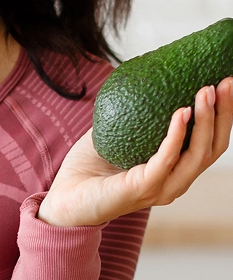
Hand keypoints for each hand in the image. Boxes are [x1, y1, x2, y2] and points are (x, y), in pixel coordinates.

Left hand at [37, 78, 232, 227]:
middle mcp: (174, 181)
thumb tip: (144, 79)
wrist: (62, 200)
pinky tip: (181, 113)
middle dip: (224, 113)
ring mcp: (160, 188)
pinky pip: (166, 160)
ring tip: (206, 91)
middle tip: (226, 82)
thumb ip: (134, 114)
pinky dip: (176, 135)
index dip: (224, 115)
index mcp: (174, 170)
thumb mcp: (116, 134)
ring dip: (205, 121)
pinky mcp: (141, 189)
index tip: (227, 83)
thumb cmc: (88, 170)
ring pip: (197, 155)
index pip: (211, 143)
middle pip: (213, 148)